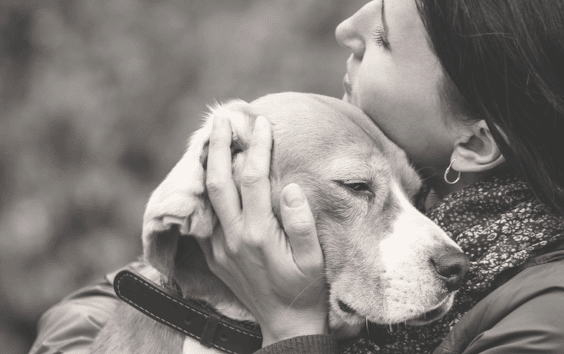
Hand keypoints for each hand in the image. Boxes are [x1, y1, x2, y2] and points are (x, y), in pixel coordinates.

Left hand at [201, 115, 328, 346]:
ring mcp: (219, 247)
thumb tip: (288, 186)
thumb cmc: (304, 288)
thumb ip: (301, 223)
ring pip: (207, 197)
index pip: (253, 178)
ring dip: (208, 164)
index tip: (262, 124)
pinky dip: (205, 191)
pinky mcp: (213, 255)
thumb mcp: (314, 259)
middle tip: (222, 118)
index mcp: (259, 233)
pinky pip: (204, 216)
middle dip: (220, 146)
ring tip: (211, 138)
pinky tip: (210, 175)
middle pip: (220, 181)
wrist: (284, 323)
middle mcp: (233, 237)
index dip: (257, 147)